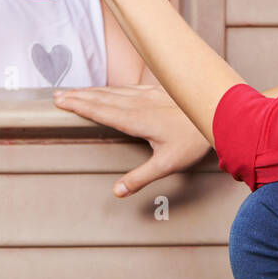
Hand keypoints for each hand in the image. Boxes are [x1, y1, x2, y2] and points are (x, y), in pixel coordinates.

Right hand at [52, 84, 212, 195]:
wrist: (219, 114)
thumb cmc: (194, 140)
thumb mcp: (167, 164)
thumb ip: (140, 178)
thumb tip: (117, 192)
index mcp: (136, 119)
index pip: (101, 111)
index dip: (79, 106)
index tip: (61, 102)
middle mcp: (139, 103)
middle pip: (102, 97)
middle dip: (78, 96)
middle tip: (58, 95)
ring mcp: (149, 94)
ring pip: (114, 90)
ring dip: (92, 90)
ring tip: (75, 91)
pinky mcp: (158, 90)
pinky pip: (128, 87)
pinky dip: (111, 88)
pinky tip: (109, 89)